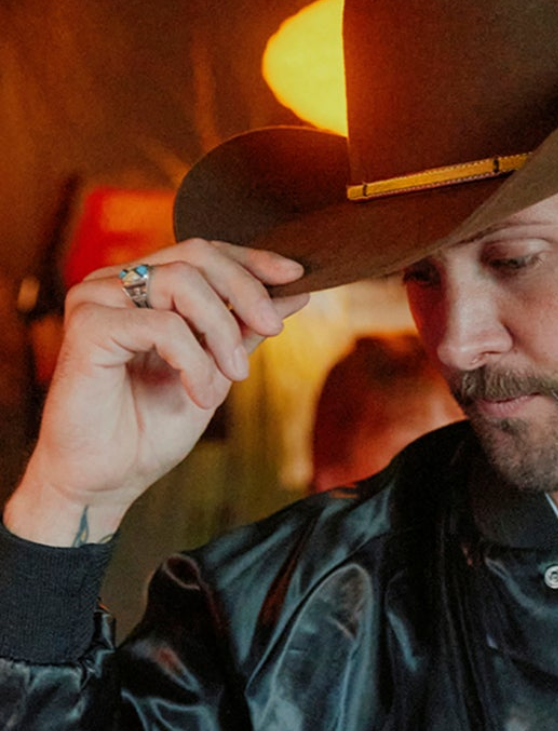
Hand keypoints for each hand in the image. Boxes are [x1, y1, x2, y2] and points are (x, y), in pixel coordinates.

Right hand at [4, 240, 309, 545]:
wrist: (107, 477)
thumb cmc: (151, 427)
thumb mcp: (217, 370)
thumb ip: (245, 329)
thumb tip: (295, 292)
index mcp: (146, 288)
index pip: (205, 253)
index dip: (253, 260)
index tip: (296, 276)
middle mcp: (118, 284)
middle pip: (196, 255)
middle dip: (246, 290)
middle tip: (273, 331)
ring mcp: (97, 299)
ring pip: (181, 282)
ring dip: (221, 332)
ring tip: (233, 378)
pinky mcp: (87, 326)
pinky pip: (161, 324)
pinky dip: (193, 361)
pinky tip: (199, 394)